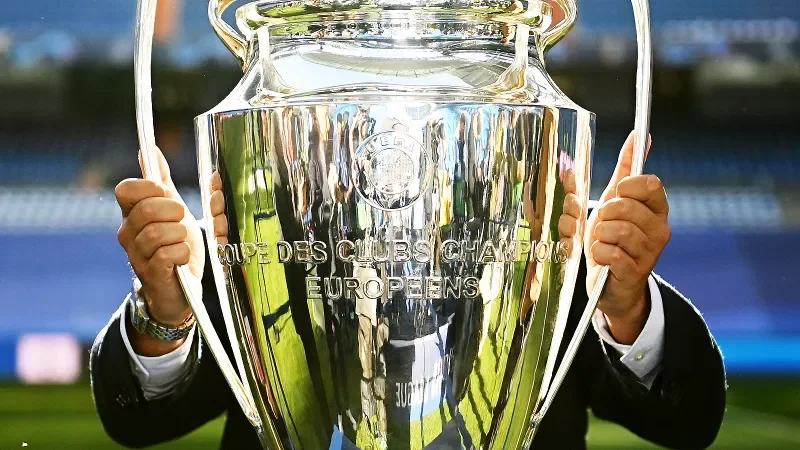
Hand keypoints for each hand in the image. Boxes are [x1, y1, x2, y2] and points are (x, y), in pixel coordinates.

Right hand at [115, 147, 203, 353]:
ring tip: (183, 241)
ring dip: (180, 234)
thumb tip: (149, 149)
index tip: (166, 191)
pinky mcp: (152, 275)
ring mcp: (137, 256)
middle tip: (182, 219)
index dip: (148, 187)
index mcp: (132, 214)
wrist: (182, 289)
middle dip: (173, 210)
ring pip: (158, 233)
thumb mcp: (172, 209)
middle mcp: (128, 235)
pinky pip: (169, 255)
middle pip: (146, 209)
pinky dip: (183, 253)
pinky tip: (184, 257)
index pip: (125, 190)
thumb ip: (161, 180)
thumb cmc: (176, 245)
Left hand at [585, 132, 670, 344]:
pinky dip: (598, 253)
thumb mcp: (615, 200)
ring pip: (615, 230)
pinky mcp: (634, 273)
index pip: (650, 184)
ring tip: (601, 243)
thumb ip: (626, 168)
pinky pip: (609, 253)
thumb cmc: (612, 237)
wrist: (610, 283)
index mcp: (657, 209)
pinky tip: (601, 257)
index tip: (617, 194)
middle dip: (604, 214)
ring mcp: (650, 254)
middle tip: (603, 225)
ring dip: (598, 235)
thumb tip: (639, 134)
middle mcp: (659, 230)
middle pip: (625, 207)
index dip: (627, 187)